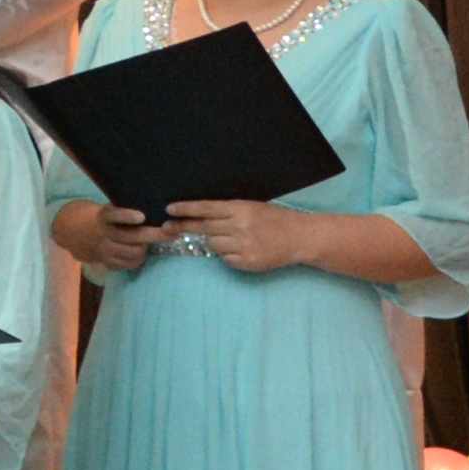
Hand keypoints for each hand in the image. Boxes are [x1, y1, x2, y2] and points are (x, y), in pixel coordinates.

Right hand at [50, 198, 158, 277]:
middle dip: (154, 235)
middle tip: (172, 232)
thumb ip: (125, 209)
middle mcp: (103, 234)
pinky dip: (138, 258)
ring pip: (134, 252)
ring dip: (146, 247)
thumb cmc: (105, 218)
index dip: (126, 216)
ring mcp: (105, 250)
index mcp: (103, 217)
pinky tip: (140, 251)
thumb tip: (155, 206)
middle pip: (132, 237)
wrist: (78, 234)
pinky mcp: (107, 262)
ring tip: (150, 241)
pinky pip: (130, 264)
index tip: (141, 216)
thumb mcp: (109, 208)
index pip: (113, 215)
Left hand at [167, 196, 310, 273]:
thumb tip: (200, 217)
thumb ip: (229, 212)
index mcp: (241, 208)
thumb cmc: (275, 219)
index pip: (206, 208)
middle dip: (184, 226)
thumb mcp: (253, 207)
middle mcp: (239, 226)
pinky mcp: (246, 261)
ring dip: (214, 241)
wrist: (300, 237)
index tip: (169, 209)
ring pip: (212, 244)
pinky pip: (225, 259)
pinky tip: (241, 249)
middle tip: (168, 227)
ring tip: (231, 238)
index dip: (186, 209)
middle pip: (203, 227)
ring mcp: (243, 245)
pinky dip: (227, 255)